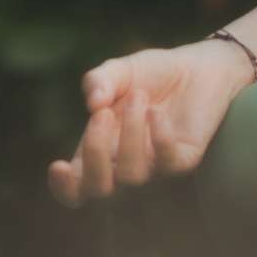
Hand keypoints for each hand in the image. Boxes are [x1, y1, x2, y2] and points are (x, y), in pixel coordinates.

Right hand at [46, 41, 254, 206]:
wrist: (198, 66)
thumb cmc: (152, 73)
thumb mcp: (119, 70)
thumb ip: (99, 81)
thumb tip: (93, 102)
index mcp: (99, 151)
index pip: (76, 190)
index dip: (63, 188)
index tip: (58, 165)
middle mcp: (124, 165)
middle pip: (98, 191)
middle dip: (95, 152)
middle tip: (103, 114)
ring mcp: (155, 167)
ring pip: (133, 176)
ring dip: (130, 135)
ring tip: (139, 98)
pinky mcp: (184, 159)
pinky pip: (168, 164)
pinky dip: (160, 137)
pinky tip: (157, 112)